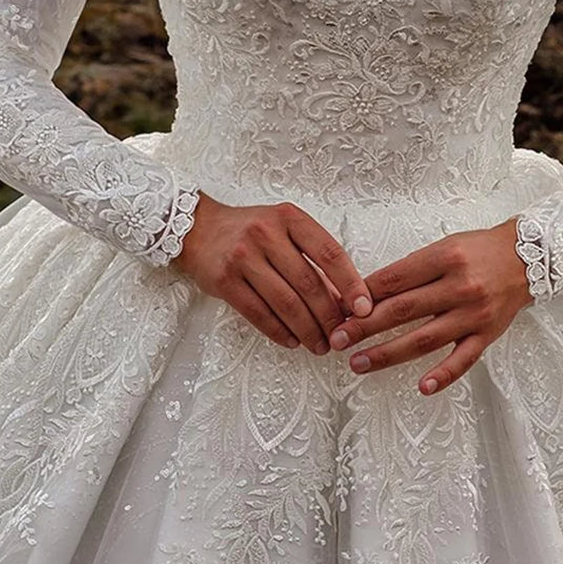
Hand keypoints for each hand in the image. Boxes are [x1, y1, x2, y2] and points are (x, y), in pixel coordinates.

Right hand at [174, 192, 373, 353]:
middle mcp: (266, 234)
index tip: (364, 308)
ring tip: (320, 345)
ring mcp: (243, 257)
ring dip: (308, 330)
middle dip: (330, 316)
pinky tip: (293, 341)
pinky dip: (280, 332)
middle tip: (341, 336)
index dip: (351, 283)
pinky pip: (259, 313)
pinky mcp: (224, 281)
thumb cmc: (249, 229)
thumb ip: (311, 255)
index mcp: (289, 218)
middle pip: (309, 283)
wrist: (197, 228)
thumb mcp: (283, 228)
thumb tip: (343, 298)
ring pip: (285, 303)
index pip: (329, 253)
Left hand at [325, 218, 532, 395]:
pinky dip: (443, 374)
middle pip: (403, 309)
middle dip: (365, 326)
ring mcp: (474, 314)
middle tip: (337, 339)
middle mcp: (460, 286)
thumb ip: (411, 269)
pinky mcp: (487, 335)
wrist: (528, 257)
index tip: (339, 308)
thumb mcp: (444, 246)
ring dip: (388, 353)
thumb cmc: (479, 249)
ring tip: (359, 363)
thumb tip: (368, 293)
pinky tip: (422, 387)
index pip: (395, 278)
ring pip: (425, 338)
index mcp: (445, 257)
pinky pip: (464, 359)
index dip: (364, 295)